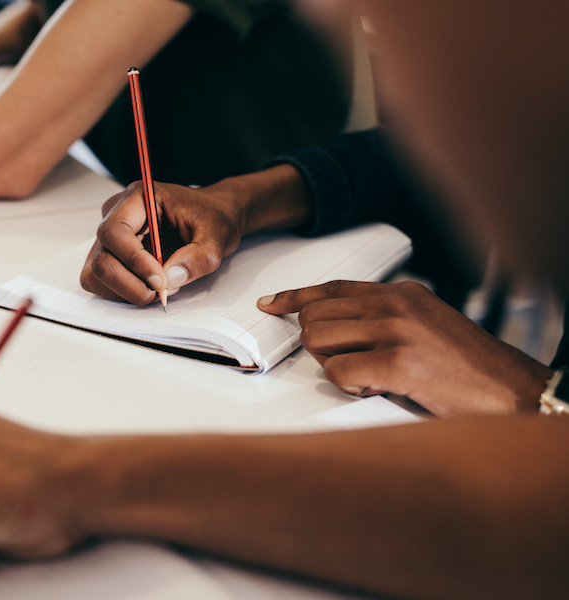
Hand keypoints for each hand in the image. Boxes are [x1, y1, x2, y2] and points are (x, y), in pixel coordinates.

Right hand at [80, 165, 311, 304]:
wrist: (211, 218)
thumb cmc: (211, 217)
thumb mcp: (217, 234)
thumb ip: (199, 256)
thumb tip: (172, 278)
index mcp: (138, 198)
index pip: (115, 231)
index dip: (133, 260)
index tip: (159, 279)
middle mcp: (116, 215)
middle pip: (101, 258)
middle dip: (130, 283)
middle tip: (162, 292)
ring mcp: (109, 238)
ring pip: (97, 274)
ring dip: (126, 290)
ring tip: (158, 288)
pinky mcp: (110, 257)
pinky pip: (101, 283)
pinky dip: (123, 293)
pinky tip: (148, 287)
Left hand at [257, 280, 551, 415]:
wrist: (512, 390)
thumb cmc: (467, 367)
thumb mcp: (425, 326)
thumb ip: (384, 319)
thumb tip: (336, 329)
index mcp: (401, 293)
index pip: (332, 288)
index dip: (296, 297)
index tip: (272, 304)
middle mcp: (395, 305)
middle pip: (315, 316)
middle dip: (318, 345)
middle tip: (349, 364)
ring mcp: (397, 331)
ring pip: (319, 340)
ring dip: (333, 365)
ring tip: (368, 376)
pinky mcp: (398, 362)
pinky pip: (338, 372)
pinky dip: (348, 386)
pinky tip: (376, 387)